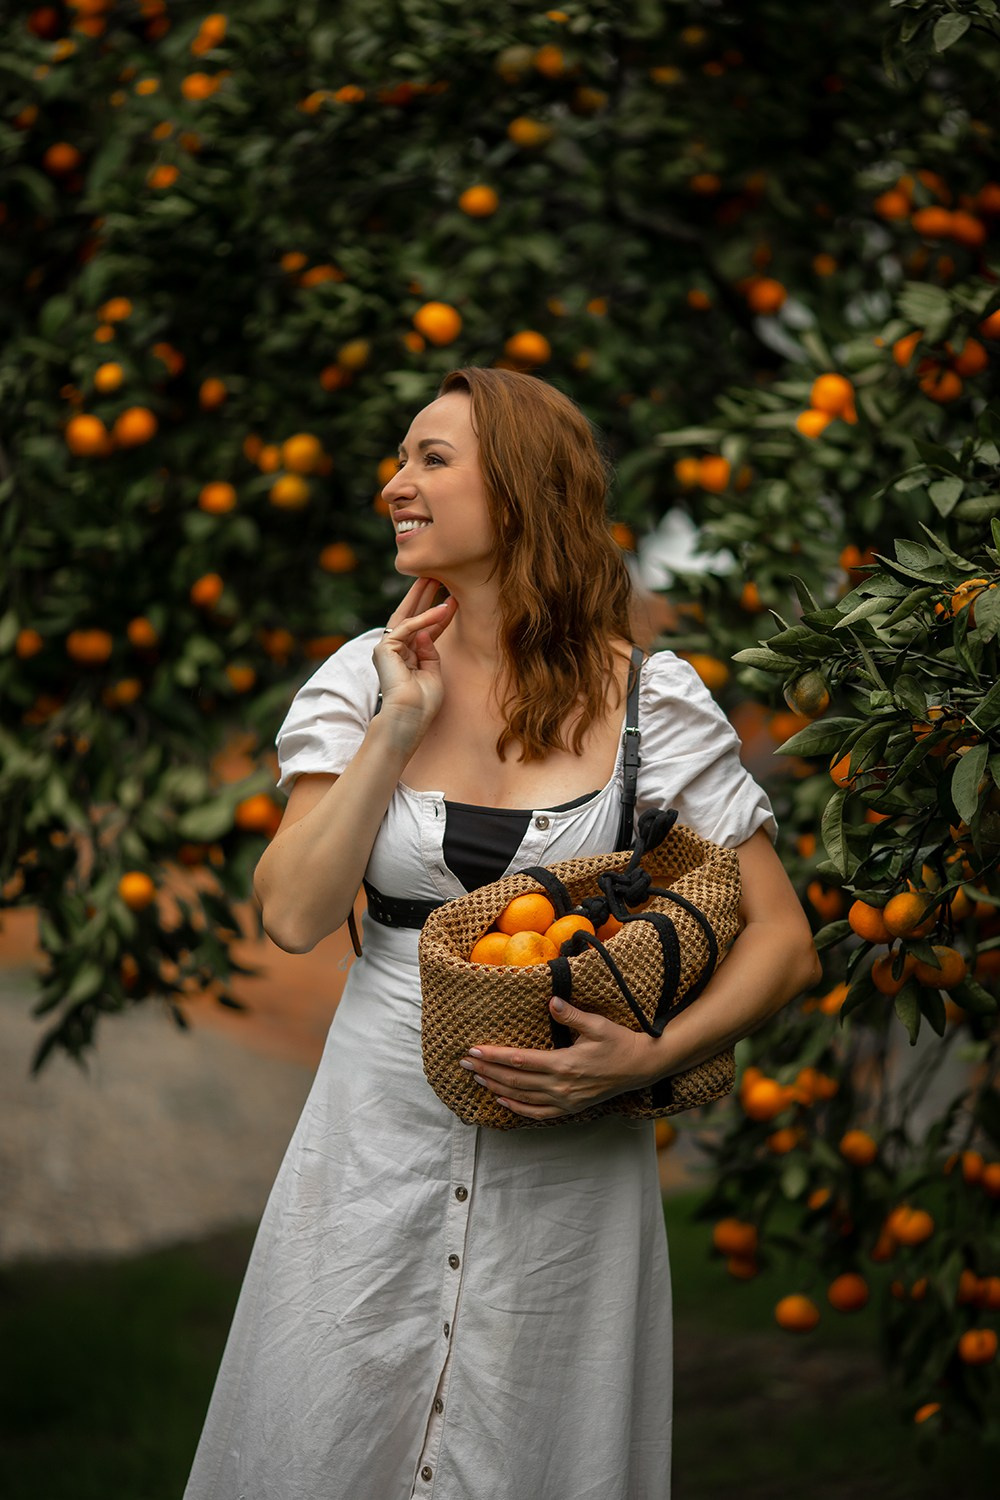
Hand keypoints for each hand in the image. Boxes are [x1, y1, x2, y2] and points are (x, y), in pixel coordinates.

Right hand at [373, 576, 457, 735]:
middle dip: (424, 597)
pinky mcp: (385, 649)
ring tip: (436, 578)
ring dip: (422, 597)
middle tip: (436, 576)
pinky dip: (425, 618)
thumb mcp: (433, 673)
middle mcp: (396, 651)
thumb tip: (427, 632)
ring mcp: (388, 649)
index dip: (438, 615)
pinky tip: (442, 609)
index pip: (424, 631)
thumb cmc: (422, 704)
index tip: (453, 600)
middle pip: (411, 617)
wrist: (409, 719)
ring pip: (407, 616)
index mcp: (408, 658)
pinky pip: (408, 627)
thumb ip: (430, 651)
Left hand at [460, 999, 662, 1120]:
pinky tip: (501, 1101)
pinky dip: (517, 1108)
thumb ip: (572, 1015)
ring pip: (521, 1097)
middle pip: (514, 1080)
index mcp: (564, 1063)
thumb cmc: (619, 1042)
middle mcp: (561, 1085)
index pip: (519, 1060)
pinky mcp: (570, 1107)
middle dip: (486, 1070)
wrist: (641, 1067)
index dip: (494, 1055)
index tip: (474, 1049)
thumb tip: (551, 1000)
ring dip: (495, 1087)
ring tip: (475, 1077)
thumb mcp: (598, 1024)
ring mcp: (565, 1100)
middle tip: (464, 1062)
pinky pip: (538, 1113)